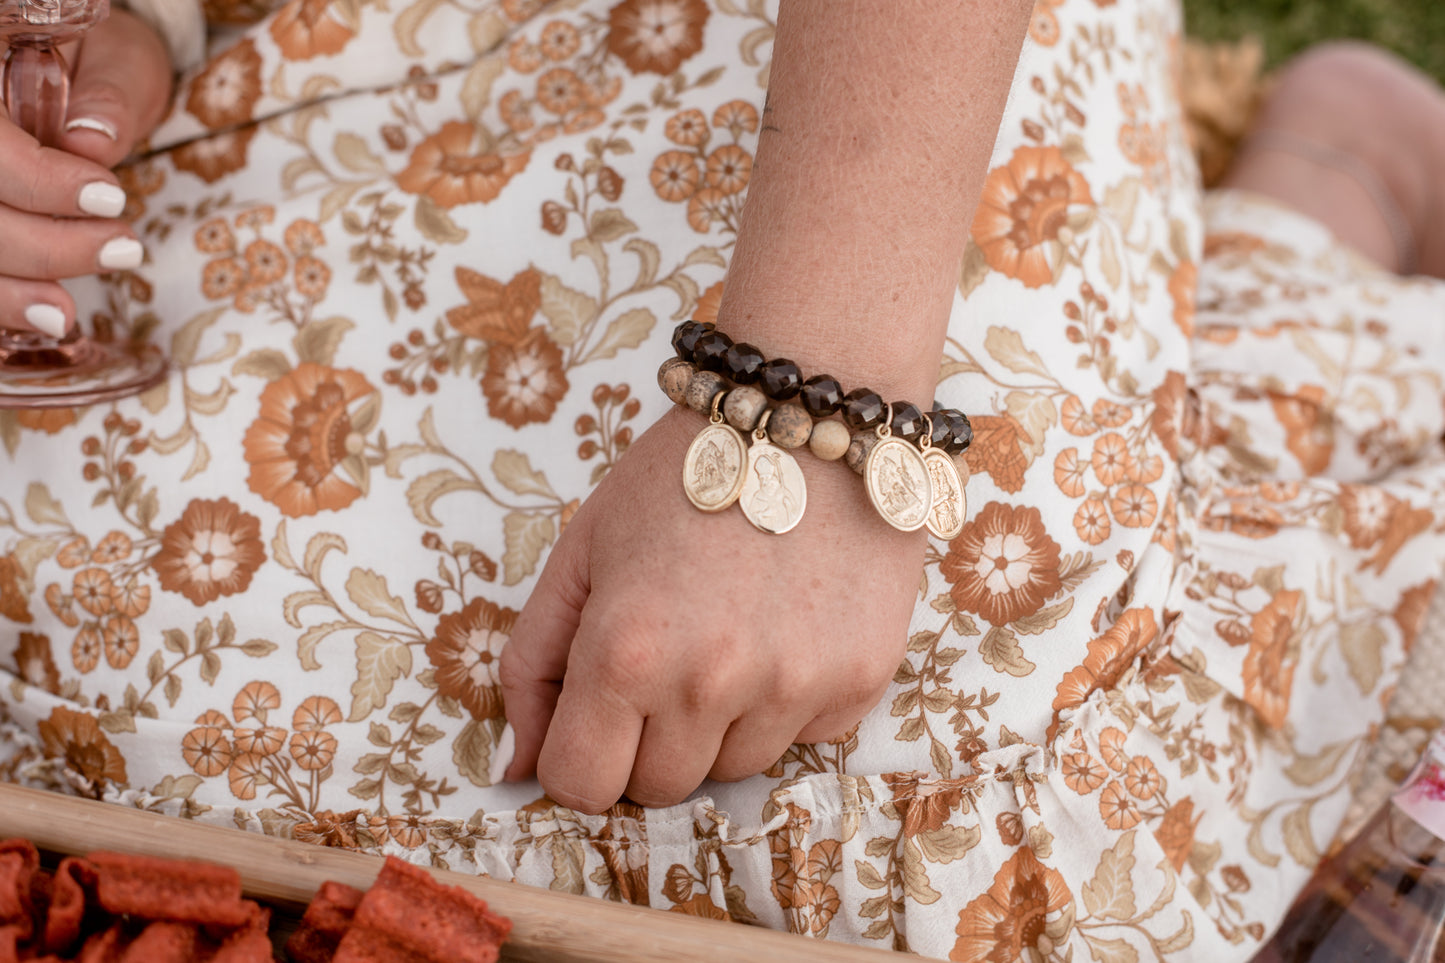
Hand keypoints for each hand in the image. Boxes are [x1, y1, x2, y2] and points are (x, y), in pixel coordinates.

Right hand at [0, 10, 171, 336]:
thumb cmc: (100, 63)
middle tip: (123, 250)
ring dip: (6, 292)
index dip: (38, 181)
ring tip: (69, 312)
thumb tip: (92, 141)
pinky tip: (38, 323)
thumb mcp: (118, 60)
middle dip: (39, 245)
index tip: (111, 202)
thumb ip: (108, 94)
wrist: (81, 72)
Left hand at [500, 406, 923, 813]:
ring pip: (735, 771)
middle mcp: (712, 683)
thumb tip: (517, 771)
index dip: (578, 753)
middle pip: (659, 787)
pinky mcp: (861, 680)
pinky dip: (788, 702)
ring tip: (732, 633)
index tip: (596, 713)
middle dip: (648, 738)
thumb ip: (531, 665)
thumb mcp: (582, 551)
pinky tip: (787, 627)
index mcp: (625, 651)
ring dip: (721, 725)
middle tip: (667, 656)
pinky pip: (805, 739)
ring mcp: (794, 687)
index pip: (580, 784)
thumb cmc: (682, 475)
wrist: (810, 414)